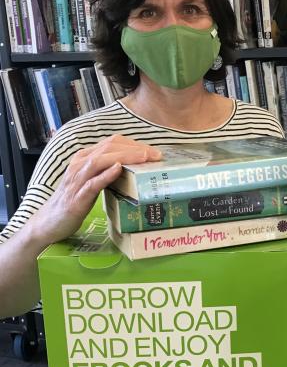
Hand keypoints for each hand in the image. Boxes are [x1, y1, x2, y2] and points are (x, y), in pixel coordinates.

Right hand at [27, 135, 161, 245]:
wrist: (49, 223)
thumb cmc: (75, 201)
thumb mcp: (93, 182)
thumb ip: (109, 173)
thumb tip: (135, 169)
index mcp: (84, 158)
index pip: (112, 142)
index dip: (134, 144)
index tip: (154, 152)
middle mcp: (80, 164)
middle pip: (109, 147)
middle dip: (135, 149)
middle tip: (156, 155)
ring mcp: (77, 180)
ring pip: (101, 160)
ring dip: (126, 157)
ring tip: (144, 158)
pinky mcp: (77, 197)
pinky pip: (93, 182)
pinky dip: (106, 174)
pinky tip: (119, 169)